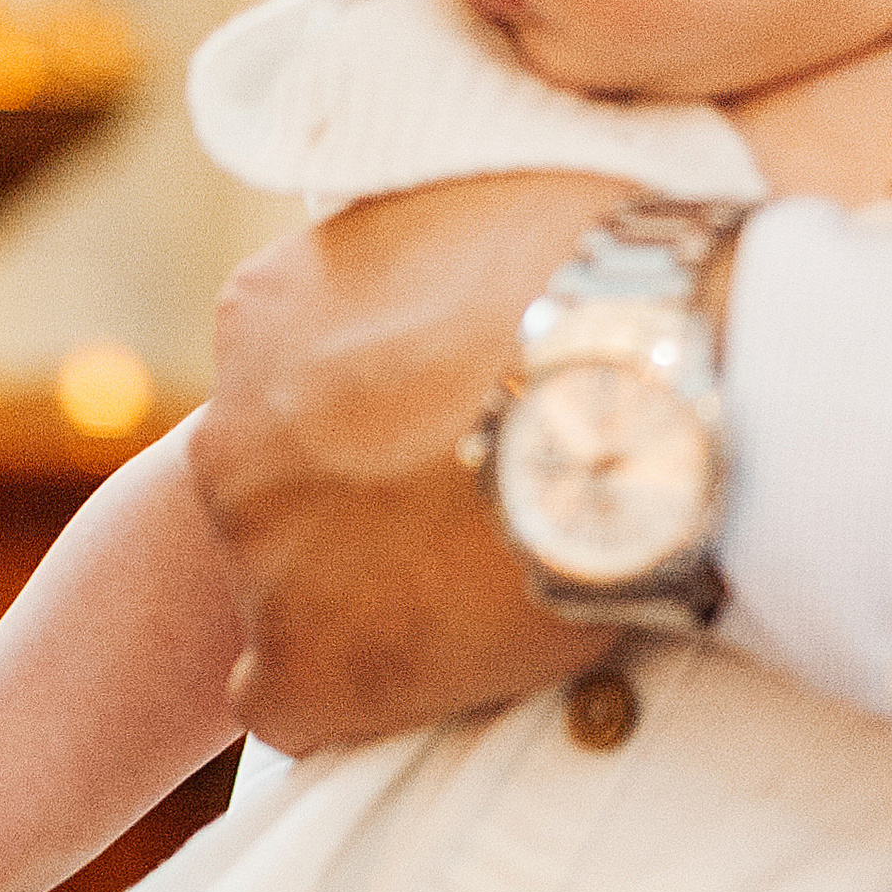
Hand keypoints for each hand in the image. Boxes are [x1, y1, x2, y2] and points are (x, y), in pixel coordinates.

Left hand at [193, 172, 634, 751]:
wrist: (662, 400)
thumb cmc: (615, 276)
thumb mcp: (498, 189)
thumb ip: (434, 223)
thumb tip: (464, 228)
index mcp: (267, 306)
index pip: (290, 368)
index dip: (376, 404)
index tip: (453, 419)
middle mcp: (229, 428)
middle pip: (277, 480)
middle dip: (359, 498)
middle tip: (470, 510)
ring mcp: (254, 554)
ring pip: (283, 591)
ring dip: (362, 598)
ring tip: (479, 597)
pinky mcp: (295, 665)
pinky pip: (286, 703)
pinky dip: (349, 702)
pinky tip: (429, 682)